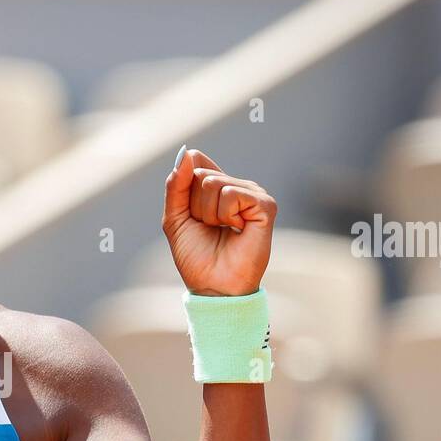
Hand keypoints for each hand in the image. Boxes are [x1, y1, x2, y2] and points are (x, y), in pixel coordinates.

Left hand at [162, 147, 275, 295]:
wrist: (213, 286)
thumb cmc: (196, 256)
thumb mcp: (175, 218)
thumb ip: (175, 186)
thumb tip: (186, 153)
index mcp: (217, 186)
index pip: (194, 161)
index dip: (184, 185)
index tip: (189, 213)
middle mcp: (236, 186)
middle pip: (200, 174)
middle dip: (194, 206)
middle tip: (208, 227)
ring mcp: (253, 194)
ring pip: (213, 183)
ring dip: (208, 213)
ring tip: (222, 230)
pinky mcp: (265, 204)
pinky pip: (230, 194)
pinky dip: (225, 215)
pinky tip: (236, 229)